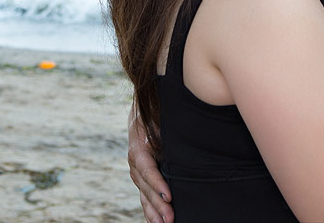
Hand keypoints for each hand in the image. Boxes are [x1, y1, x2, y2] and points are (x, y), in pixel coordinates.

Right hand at [128, 101, 172, 222]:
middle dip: (158, 205)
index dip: (157, 184)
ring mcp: (137, 172)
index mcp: (139, 147)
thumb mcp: (162, 119)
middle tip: (170, 219)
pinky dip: (149, 211)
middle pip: (146, 187)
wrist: (144, 111)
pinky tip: (155, 222)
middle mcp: (135, 162)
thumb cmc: (157, 114)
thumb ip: (170, 130)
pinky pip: (144, 197)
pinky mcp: (142, 179)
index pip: (147, 170)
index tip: (168, 196)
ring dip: (154, 212)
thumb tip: (187, 135)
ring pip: (144, 195)